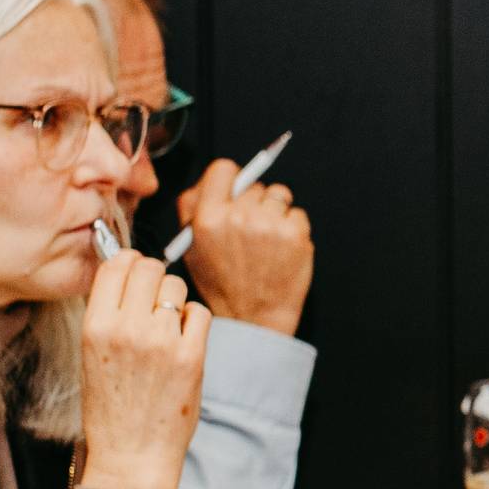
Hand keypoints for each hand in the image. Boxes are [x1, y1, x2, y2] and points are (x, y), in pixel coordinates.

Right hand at [78, 250, 208, 488]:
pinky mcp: (191, 356)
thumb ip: (108, 316)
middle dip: (153, 276)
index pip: (115, 266)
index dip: (127, 261)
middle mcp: (126, 329)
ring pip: (175, 285)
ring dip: (174, 298)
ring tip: (167, 324)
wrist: (132, 456)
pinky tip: (184, 339)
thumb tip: (127, 274)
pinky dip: (194, 320)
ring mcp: (161, 341)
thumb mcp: (92, 356)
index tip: (134, 269)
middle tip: (154, 297)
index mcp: (95, 327)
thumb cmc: (111, 409)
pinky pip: (199, 311)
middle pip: (148, 267)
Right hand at [178, 157, 312, 335]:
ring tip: (268, 240)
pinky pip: (297, 213)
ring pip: (279, 195)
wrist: (254, 319)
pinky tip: (282, 249)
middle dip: (255, 201)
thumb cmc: (223, 284)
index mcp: (208, 218)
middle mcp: (238, 217)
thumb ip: (193, 208)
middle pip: (254, 183)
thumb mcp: (192, 248)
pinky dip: (293, 228)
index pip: (224, 168)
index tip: (236, 190)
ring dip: (276, 212)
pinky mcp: (295, 233)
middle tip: (252, 229)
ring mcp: (269, 224)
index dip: (231, 178)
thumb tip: (212, 178)